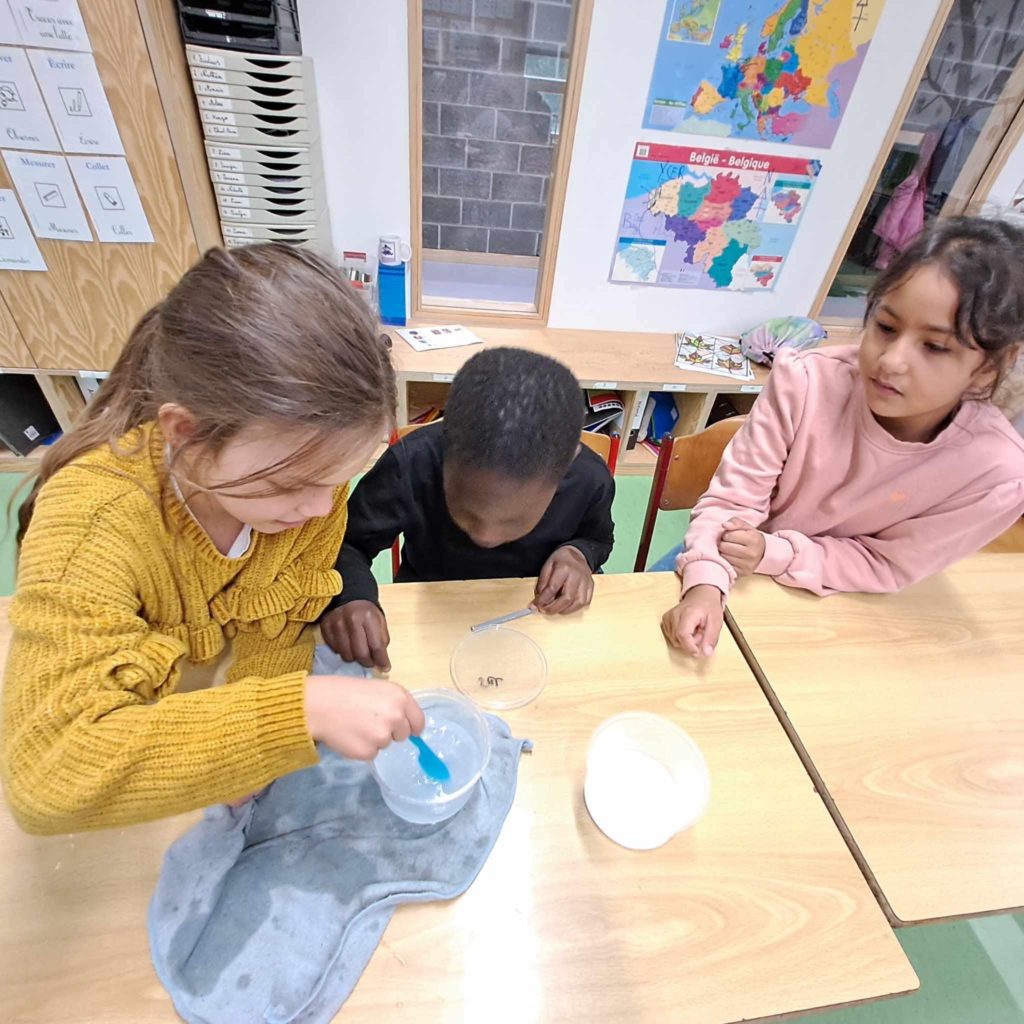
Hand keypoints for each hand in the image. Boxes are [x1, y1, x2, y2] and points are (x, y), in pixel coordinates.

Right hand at [304, 675, 424, 760]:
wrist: (318, 704)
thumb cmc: (345, 692)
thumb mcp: (376, 688)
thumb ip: (394, 704)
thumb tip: (405, 723)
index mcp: (400, 697)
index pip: (418, 721)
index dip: (411, 726)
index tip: (406, 729)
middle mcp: (396, 716)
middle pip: (403, 734)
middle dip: (390, 731)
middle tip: (369, 721)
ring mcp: (383, 736)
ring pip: (386, 743)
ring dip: (374, 739)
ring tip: (356, 725)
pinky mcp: (369, 752)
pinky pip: (371, 753)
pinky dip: (362, 748)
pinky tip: (349, 735)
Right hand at [321, 601, 390, 670]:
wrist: (346, 595)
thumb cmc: (366, 610)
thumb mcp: (379, 620)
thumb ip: (382, 639)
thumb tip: (382, 661)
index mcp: (368, 617)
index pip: (376, 645)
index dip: (381, 660)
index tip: (385, 668)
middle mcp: (351, 620)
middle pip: (360, 653)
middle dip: (367, 662)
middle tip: (370, 662)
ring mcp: (336, 625)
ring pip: (346, 655)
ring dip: (354, 658)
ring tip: (358, 652)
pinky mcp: (325, 628)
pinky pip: (335, 650)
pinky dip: (342, 651)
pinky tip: (347, 645)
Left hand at [533, 545, 593, 614]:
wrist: (577, 553)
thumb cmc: (561, 560)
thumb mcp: (547, 566)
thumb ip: (543, 583)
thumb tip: (539, 599)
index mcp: (564, 568)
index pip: (552, 588)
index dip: (543, 599)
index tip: (535, 605)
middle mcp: (577, 575)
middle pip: (567, 598)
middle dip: (554, 608)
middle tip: (544, 610)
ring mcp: (586, 582)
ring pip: (578, 602)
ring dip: (565, 610)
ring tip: (555, 609)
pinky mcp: (591, 587)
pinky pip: (585, 602)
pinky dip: (575, 608)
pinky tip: (566, 606)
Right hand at [660, 584, 723, 657]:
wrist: (701, 594)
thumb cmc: (709, 607)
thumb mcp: (716, 622)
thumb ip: (711, 638)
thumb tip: (706, 653)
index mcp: (688, 613)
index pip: (682, 634)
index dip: (690, 647)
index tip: (699, 651)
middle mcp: (675, 614)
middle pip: (678, 639)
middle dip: (691, 643)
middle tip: (701, 634)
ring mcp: (668, 617)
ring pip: (674, 640)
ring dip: (686, 641)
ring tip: (695, 631)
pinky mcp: (665, 620)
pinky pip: (671, 636)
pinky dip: (680, 637)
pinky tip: (687, 630)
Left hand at [719, 518, 765, 577]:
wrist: (762, 553)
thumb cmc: (750, 537)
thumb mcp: (745, 527)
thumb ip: (735, 522)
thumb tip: (724, 525)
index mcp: (753, 539)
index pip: (728, 535)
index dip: (727, 534)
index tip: (732, 536)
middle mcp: (752, 554)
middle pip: (723, 547)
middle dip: (724, 543)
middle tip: (730, 544)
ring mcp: (747, 565)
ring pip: (723, 557)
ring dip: (723, 553)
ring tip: (730, 550)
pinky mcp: (742, 573)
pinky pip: (725, 566)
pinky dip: (725, 561)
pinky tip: (731, 558)